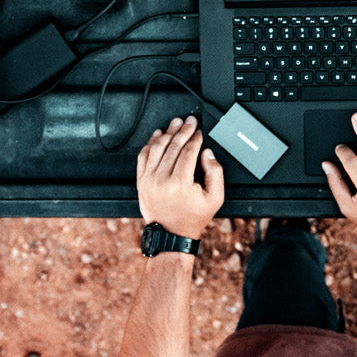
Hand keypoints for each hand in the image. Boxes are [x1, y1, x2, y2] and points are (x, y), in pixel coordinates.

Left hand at [136, 115, 223, 239]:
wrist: (172, 234)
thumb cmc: (193, 217)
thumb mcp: (215, 198)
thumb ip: (215, 173)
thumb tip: (207, 153)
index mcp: (180, 183)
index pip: (188, 152)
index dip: (195, 139)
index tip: (200, 132)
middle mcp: (161, 179)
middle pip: (173, 146)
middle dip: (183, 130)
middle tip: (190, 121)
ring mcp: (148, 180)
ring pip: (157, 147)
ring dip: (167, 132)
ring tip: (176, 123)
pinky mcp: (141, 181)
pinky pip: (143, 156)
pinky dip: (151, 143)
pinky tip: (158, 135)